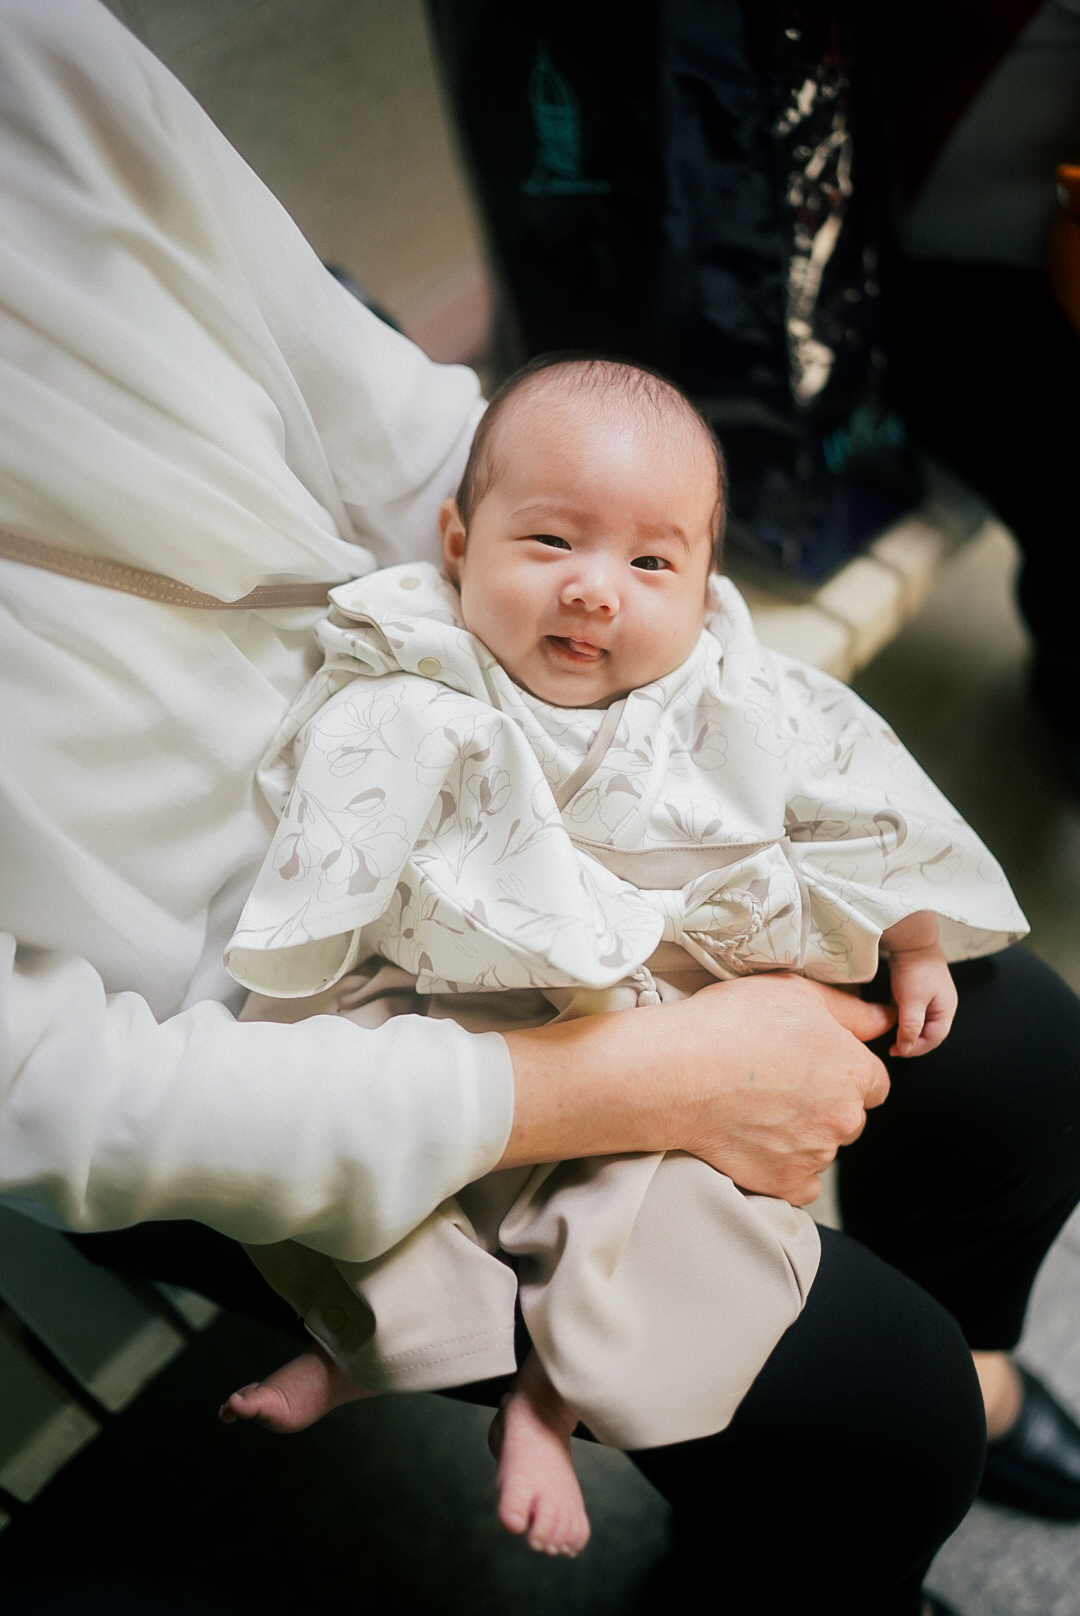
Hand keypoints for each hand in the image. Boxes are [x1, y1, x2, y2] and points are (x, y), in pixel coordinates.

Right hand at [501, 972, 893, 1205]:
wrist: (674, 1074)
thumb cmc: (729, 1025)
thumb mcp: (794, 993)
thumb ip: (849, 1010)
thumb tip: (887, 1018)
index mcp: (853, 1072)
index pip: (872, 1082)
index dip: (840, 1070)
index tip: (807, 1063)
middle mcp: (844, 1119)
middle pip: (848, 1117)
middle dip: (823, 1104)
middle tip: (775, 1083)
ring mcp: (815, 1155)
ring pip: (821, 1147)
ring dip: (801, 1134)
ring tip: (755, 1108)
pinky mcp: (785, 1183)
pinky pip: (800, 1182)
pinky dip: (783, 1167)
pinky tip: (754, 1140)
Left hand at [880, 911, 956, 1056]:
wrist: (911, 938)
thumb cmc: (914, 969)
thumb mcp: (912, 1001)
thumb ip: (910, 1026)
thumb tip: (906, 1048)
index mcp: (946, 1009)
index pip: (934, 1039)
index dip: (915, 1049)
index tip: (896, 1051)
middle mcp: (942, 1004)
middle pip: (929, 1032)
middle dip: (912, 1041)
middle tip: (893, 1046)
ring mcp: (932, 996)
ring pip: (920, 1021)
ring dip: (907, 1028)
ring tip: (892, 1033)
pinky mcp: (920, 988)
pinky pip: (914, 1009)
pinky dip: (904, 1015)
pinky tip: (892, 1014)